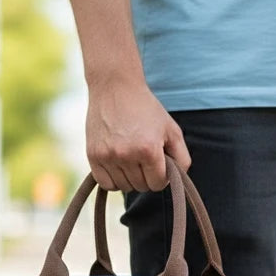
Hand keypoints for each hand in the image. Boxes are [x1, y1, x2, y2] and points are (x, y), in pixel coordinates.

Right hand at [86, 76, 190, 191]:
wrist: (115, 88)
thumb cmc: (147, 109)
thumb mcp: (172, 129)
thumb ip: (182, 157)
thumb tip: (176, 179)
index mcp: (149, 149)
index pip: (158, 183)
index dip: (161, 176)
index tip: (159, 164)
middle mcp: (127, 155)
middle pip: (141, 186)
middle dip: (146, 176)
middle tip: (144, 158)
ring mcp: (108, 156)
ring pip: (123, 187)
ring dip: (130, 178)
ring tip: (131, 159)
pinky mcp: (93, 156)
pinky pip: (106, 184)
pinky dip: (113, 179)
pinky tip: (118, 165)